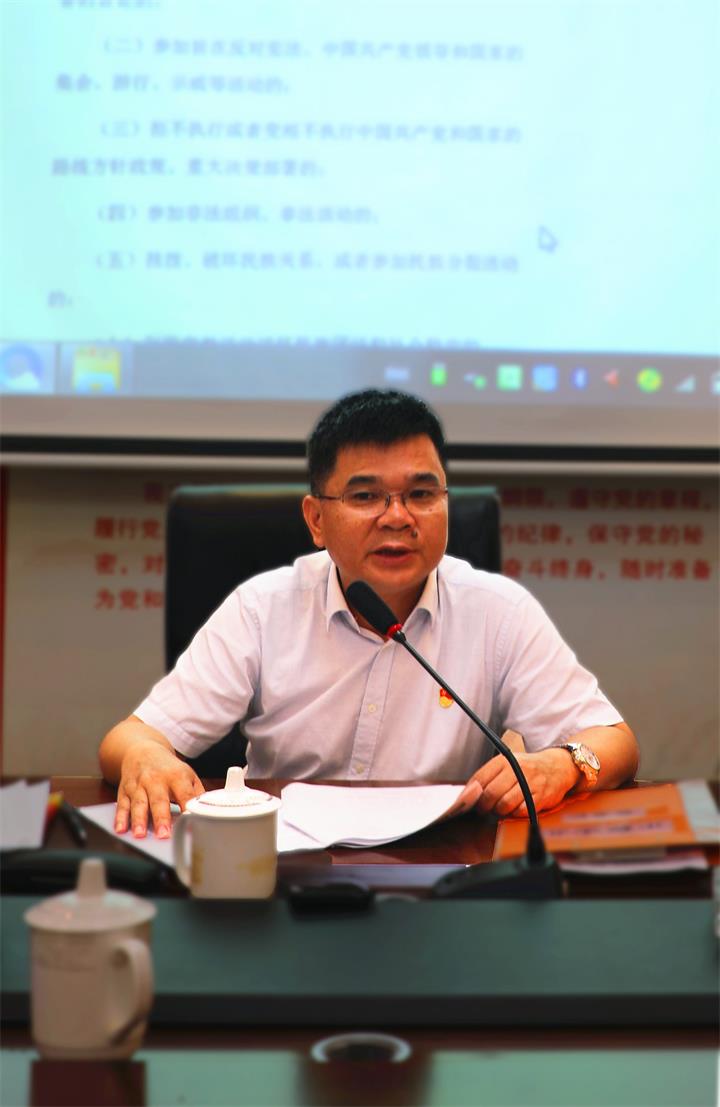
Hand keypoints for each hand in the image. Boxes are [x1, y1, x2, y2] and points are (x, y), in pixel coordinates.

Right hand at [114, 742, 204, 838]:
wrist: (142, 751)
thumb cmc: (168, 768)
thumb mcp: (187, 774)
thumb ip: (196, 793)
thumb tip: (208, 811)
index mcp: (176, 776)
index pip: (184, 794)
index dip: (188, 808)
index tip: (191, 822)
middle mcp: (156, 780)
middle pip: (159, 800)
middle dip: (161, 818)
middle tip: (164, 835)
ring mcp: (139, 786)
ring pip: (139, 804)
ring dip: (139, 820)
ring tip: (140, 834)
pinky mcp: (125, 791)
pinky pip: (122, 805)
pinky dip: (120, 818)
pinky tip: (121, 829)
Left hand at [458, 733, 579, 817]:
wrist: (556, 767)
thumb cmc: (526, 769)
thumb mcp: (506, 765)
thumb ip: (488, 777)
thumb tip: (467, 794)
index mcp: (504, 760)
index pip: (479, 779)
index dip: (471, 794)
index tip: (468, 802)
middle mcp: (516, 769)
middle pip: (491, 793)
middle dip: (484, 806)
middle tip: (485, 809)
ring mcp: (529, 782)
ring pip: (504, 804)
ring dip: (499, 811)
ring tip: (501, 809)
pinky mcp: (540, 796)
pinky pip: (520, 811)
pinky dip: (515, 814)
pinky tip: (515, 809)